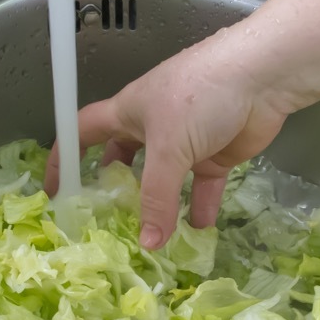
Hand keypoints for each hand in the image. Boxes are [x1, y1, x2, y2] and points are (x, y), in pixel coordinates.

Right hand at [44, 25, 300, 249]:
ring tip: (151, 238)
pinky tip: (196, 232)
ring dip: (159, 206)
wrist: (263, 76)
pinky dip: (198, 208)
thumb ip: (155, 197)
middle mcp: (152, 125)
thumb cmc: (201, 95)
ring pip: (164, 180)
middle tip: (107, 221)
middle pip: (123, 159)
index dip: (64, 156)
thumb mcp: (167, 147)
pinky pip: (200, 188)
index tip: (55, 189)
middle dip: (115, 188)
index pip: (83, 132)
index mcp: (127, 111)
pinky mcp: (216, 154)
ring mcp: (186, 141)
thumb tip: (147, 243)